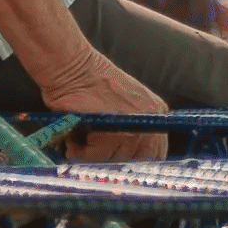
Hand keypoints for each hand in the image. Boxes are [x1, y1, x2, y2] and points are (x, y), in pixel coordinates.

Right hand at [35, 47, 175, 164]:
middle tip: (93, 154)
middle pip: (139, 159)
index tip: (116, 159)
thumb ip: (130, 123)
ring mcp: (136, 130)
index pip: (156, 150)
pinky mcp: (115, 136)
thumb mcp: (121, 100)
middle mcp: (152, 122)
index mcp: (156, 112)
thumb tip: (122, 151)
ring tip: (77, 145)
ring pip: (116, 159)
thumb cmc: (87, 80)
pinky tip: (73, 143)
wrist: (71, 67)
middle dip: (113, 159)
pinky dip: (81, 154)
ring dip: (94, 157)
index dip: (134, 157)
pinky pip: (96, 157)